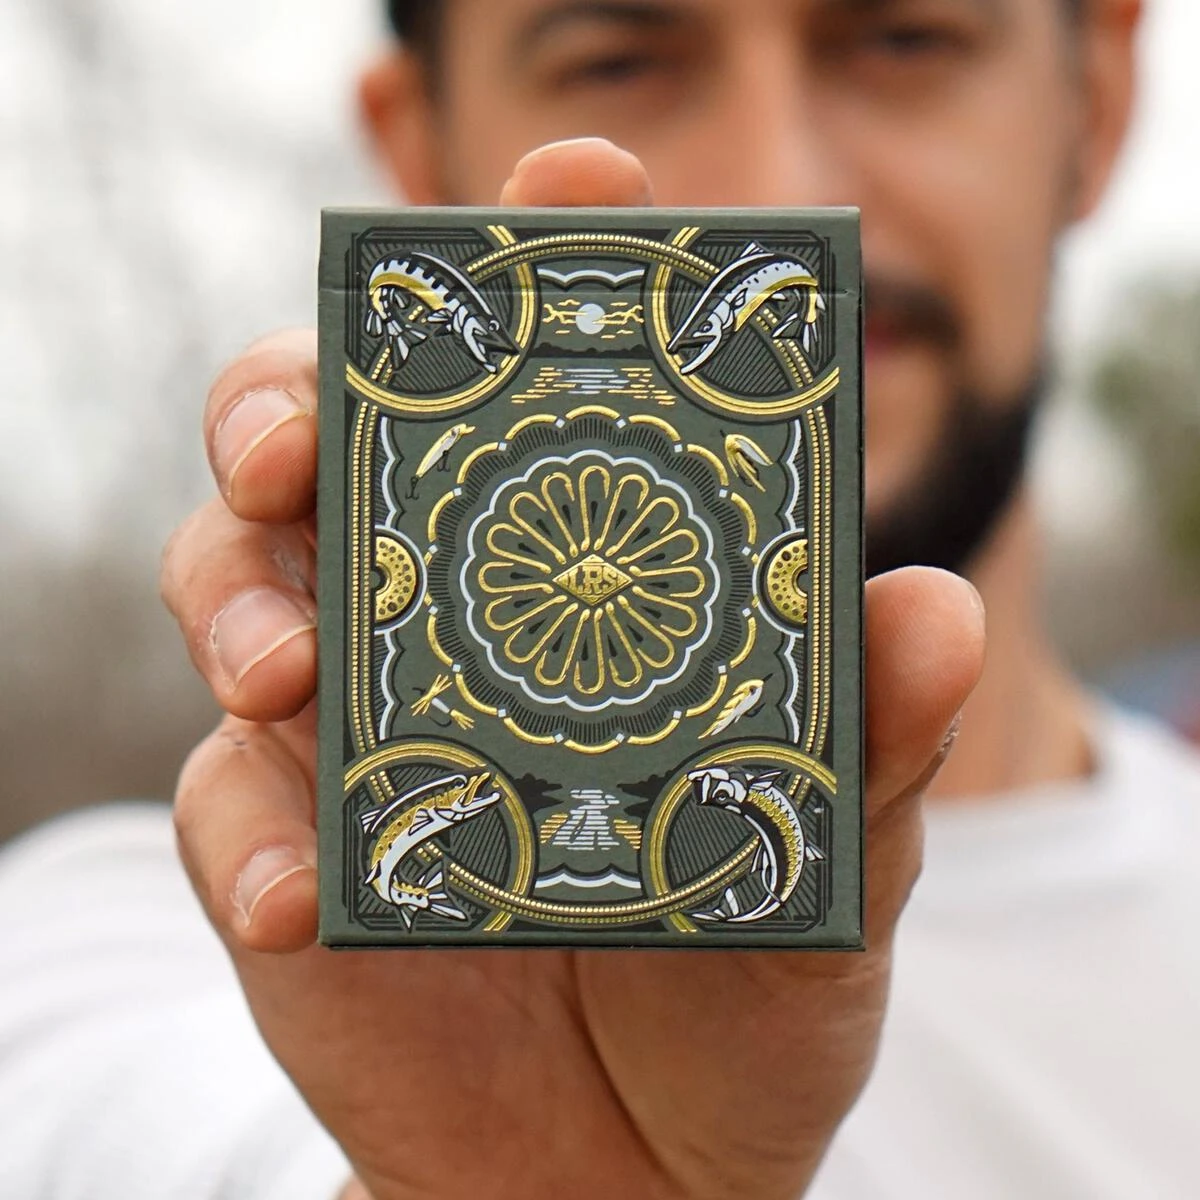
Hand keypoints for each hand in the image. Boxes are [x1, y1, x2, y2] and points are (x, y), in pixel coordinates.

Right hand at [161, 138, 985, 1199]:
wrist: (642, 1165)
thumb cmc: (743, 975)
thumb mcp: (828, 848)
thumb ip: (868, 738)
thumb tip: (933, 612)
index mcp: (579, 578)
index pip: (543, 380)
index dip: (549, 257)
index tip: (582, 167)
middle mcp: (444, 616)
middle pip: (325, 445)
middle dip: (289, 406)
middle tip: (301, 440)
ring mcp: (350, 725)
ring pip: (230, 587)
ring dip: (235, 606)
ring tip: (287, 677)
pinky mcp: (279, 842)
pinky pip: (220, 807)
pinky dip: (246, 840)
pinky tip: (300, 896)